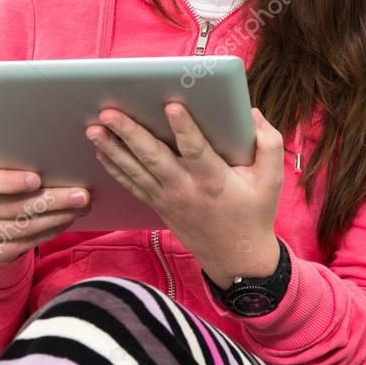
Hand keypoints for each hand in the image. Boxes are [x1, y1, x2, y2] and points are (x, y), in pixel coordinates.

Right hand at [0, 158, 90, 262]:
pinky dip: (48, 233)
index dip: (10, 181)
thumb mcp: (4, 166)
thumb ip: (21, 163)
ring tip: (79, 208)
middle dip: (52, 201)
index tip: (37, 179)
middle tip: (81, 195)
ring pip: (21, 229)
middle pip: (12, 207)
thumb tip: (62, 160)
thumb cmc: (2, 180)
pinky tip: (65, 221)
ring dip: (56, 218)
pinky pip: (22, 245)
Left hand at [84, 103, 283, 280]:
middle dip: (129, 133)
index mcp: (214, 179)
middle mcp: (185, 188)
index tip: (171, 105)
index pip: (195, 150)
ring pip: (135, 170)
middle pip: (152, 157)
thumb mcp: (271, 182)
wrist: (236, 259)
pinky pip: (132, 184)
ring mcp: (167, 198)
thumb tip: (252, 113)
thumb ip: (268, 144)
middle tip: (109, 112)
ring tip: (94, 128)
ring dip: (112, 148)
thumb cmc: (254, 214)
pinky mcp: (158, 205)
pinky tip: (100, 150)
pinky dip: (114, 167)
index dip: (184, 128)